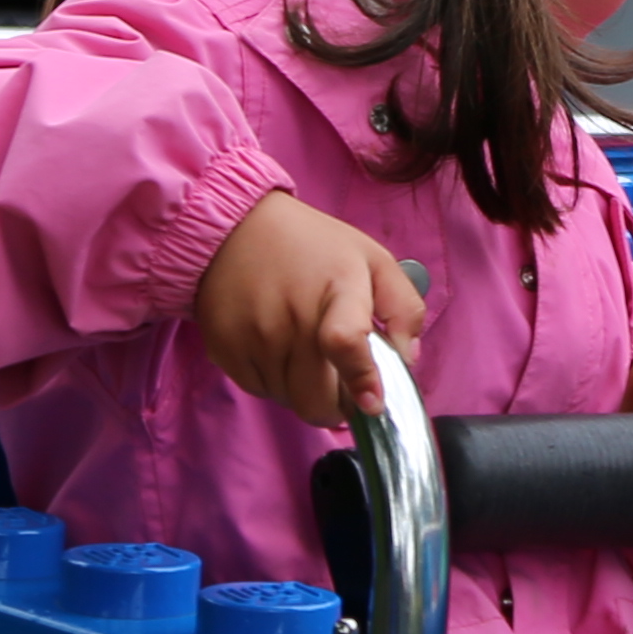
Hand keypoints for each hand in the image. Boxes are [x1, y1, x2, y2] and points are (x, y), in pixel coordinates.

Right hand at [188, 189, 427, 431]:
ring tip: (305, 350)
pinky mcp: (226, 350)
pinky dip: (276, 382)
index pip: (345, 342)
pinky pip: (260, 391)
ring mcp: (254, 337)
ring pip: (290, 402)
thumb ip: (403, 308)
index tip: (371, 403)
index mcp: (338, 288)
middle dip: (337, 405)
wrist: (232, 228)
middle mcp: (292, 317)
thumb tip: (407, 358)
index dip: (360, 380)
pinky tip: (278, 347)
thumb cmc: (311, 247)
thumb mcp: (372, 259)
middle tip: (341, 385)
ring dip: (305, 391)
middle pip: (316, 398)